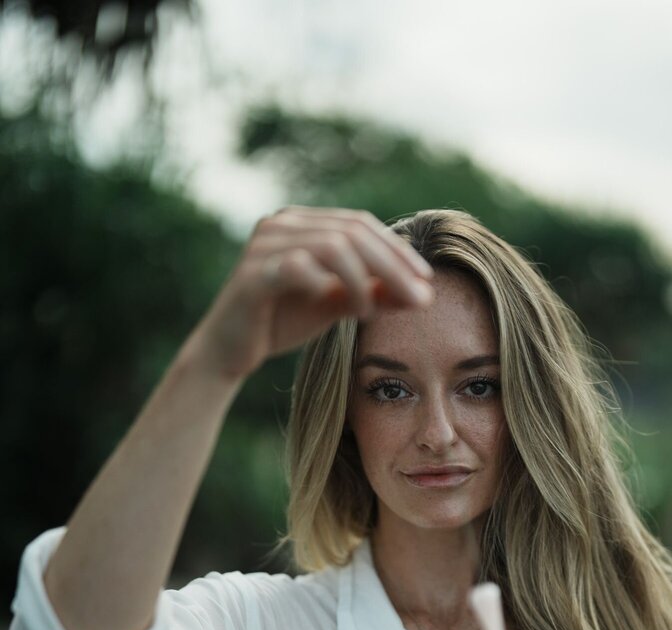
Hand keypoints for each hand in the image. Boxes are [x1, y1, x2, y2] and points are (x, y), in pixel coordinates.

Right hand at [183, 205, 435, 382]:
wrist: (231, 350)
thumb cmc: (282, 321)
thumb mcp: (337, 304)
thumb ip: (374, 293)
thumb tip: (422, 294)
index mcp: (303, 222)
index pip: (360, 224)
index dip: (397, 251)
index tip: (425, 281)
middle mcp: (282, 222)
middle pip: (351, 231)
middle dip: (391, 265)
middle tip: (418, 297)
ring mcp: (265, 243)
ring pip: (330, 245)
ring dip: (363, 277)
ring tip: (374, 310)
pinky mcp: (252, 273)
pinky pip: (297, 267)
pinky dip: (328, 285)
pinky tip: (350, 309)